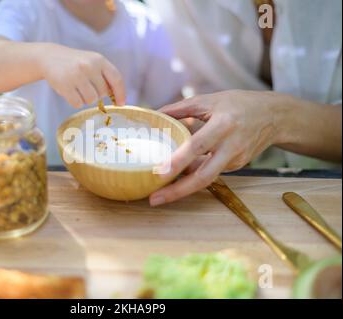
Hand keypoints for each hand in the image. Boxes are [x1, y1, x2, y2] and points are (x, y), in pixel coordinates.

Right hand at [40, 44, 125, 107]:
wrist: (49, 57)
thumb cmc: (76, 63)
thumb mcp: (92, 63)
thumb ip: (105, 76)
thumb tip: (118, 98)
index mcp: (99, 60)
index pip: (116, 79)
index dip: (121, 93)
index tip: (121, 103)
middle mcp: (89, 66)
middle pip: (103, 93)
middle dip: (97, 94)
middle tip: (86, 86)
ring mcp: (76, 75)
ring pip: (91, 100)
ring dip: (85, 98)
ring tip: (78, 88)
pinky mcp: (65, 85)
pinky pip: (78, 104)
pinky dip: (75, 101)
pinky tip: (70, 91)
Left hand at [150, 90, 283, 205]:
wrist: (274, 116)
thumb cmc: (239, 104)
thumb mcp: (209, 101)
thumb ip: (180, 109)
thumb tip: (153, 115)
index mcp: (223, 125)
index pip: (198, 146)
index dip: (178, 161)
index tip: (158, 173)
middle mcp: (231, 146)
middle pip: (204, 176)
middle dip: (178, 191)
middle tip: (154, 200)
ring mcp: (235, 160)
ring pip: (206, 179)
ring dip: (181, 189)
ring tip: (158, 195)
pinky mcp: (236, 166)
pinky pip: (210, 173)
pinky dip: (192, 177)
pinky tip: (175, 181)